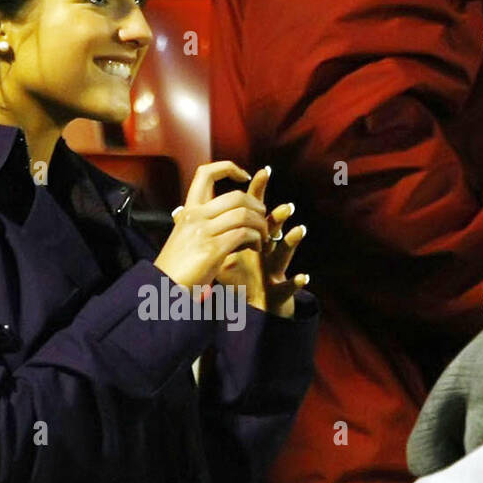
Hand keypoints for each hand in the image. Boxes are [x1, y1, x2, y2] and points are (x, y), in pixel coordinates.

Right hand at [154, 161, 268, 288]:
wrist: (163, 288)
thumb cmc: (178, 267)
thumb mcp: (186, 236)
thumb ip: (202, 222)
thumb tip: (225, 214)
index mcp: (188, 211)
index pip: (206, 173)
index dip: (229, 168)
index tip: (245, 176)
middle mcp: (195, 217)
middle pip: (236, 196)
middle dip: (257, 205)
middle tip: (262, 218)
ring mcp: (203, 232)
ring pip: (244, 214)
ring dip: (260, 225)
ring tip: (262, 237)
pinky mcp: (212, 250)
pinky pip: (243, 234)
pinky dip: (256, 239)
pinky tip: (256, 248)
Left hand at [215, 167, 309, 317]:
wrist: (253, 309)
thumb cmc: (238, 280)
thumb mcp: (218, 255)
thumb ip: (205, 233)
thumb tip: (180, 213)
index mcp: (250, 241)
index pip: (251, 213)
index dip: (255, 193)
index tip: (260, 173)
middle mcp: (265, 252)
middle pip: (273, 227)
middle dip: (278, 216)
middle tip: (287, 204)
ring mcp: (273, 271)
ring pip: (284, 252)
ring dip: (291, 241)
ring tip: (300, 229)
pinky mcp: (278, 291)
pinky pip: (287, 286)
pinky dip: (295, 282)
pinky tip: (302, 277)